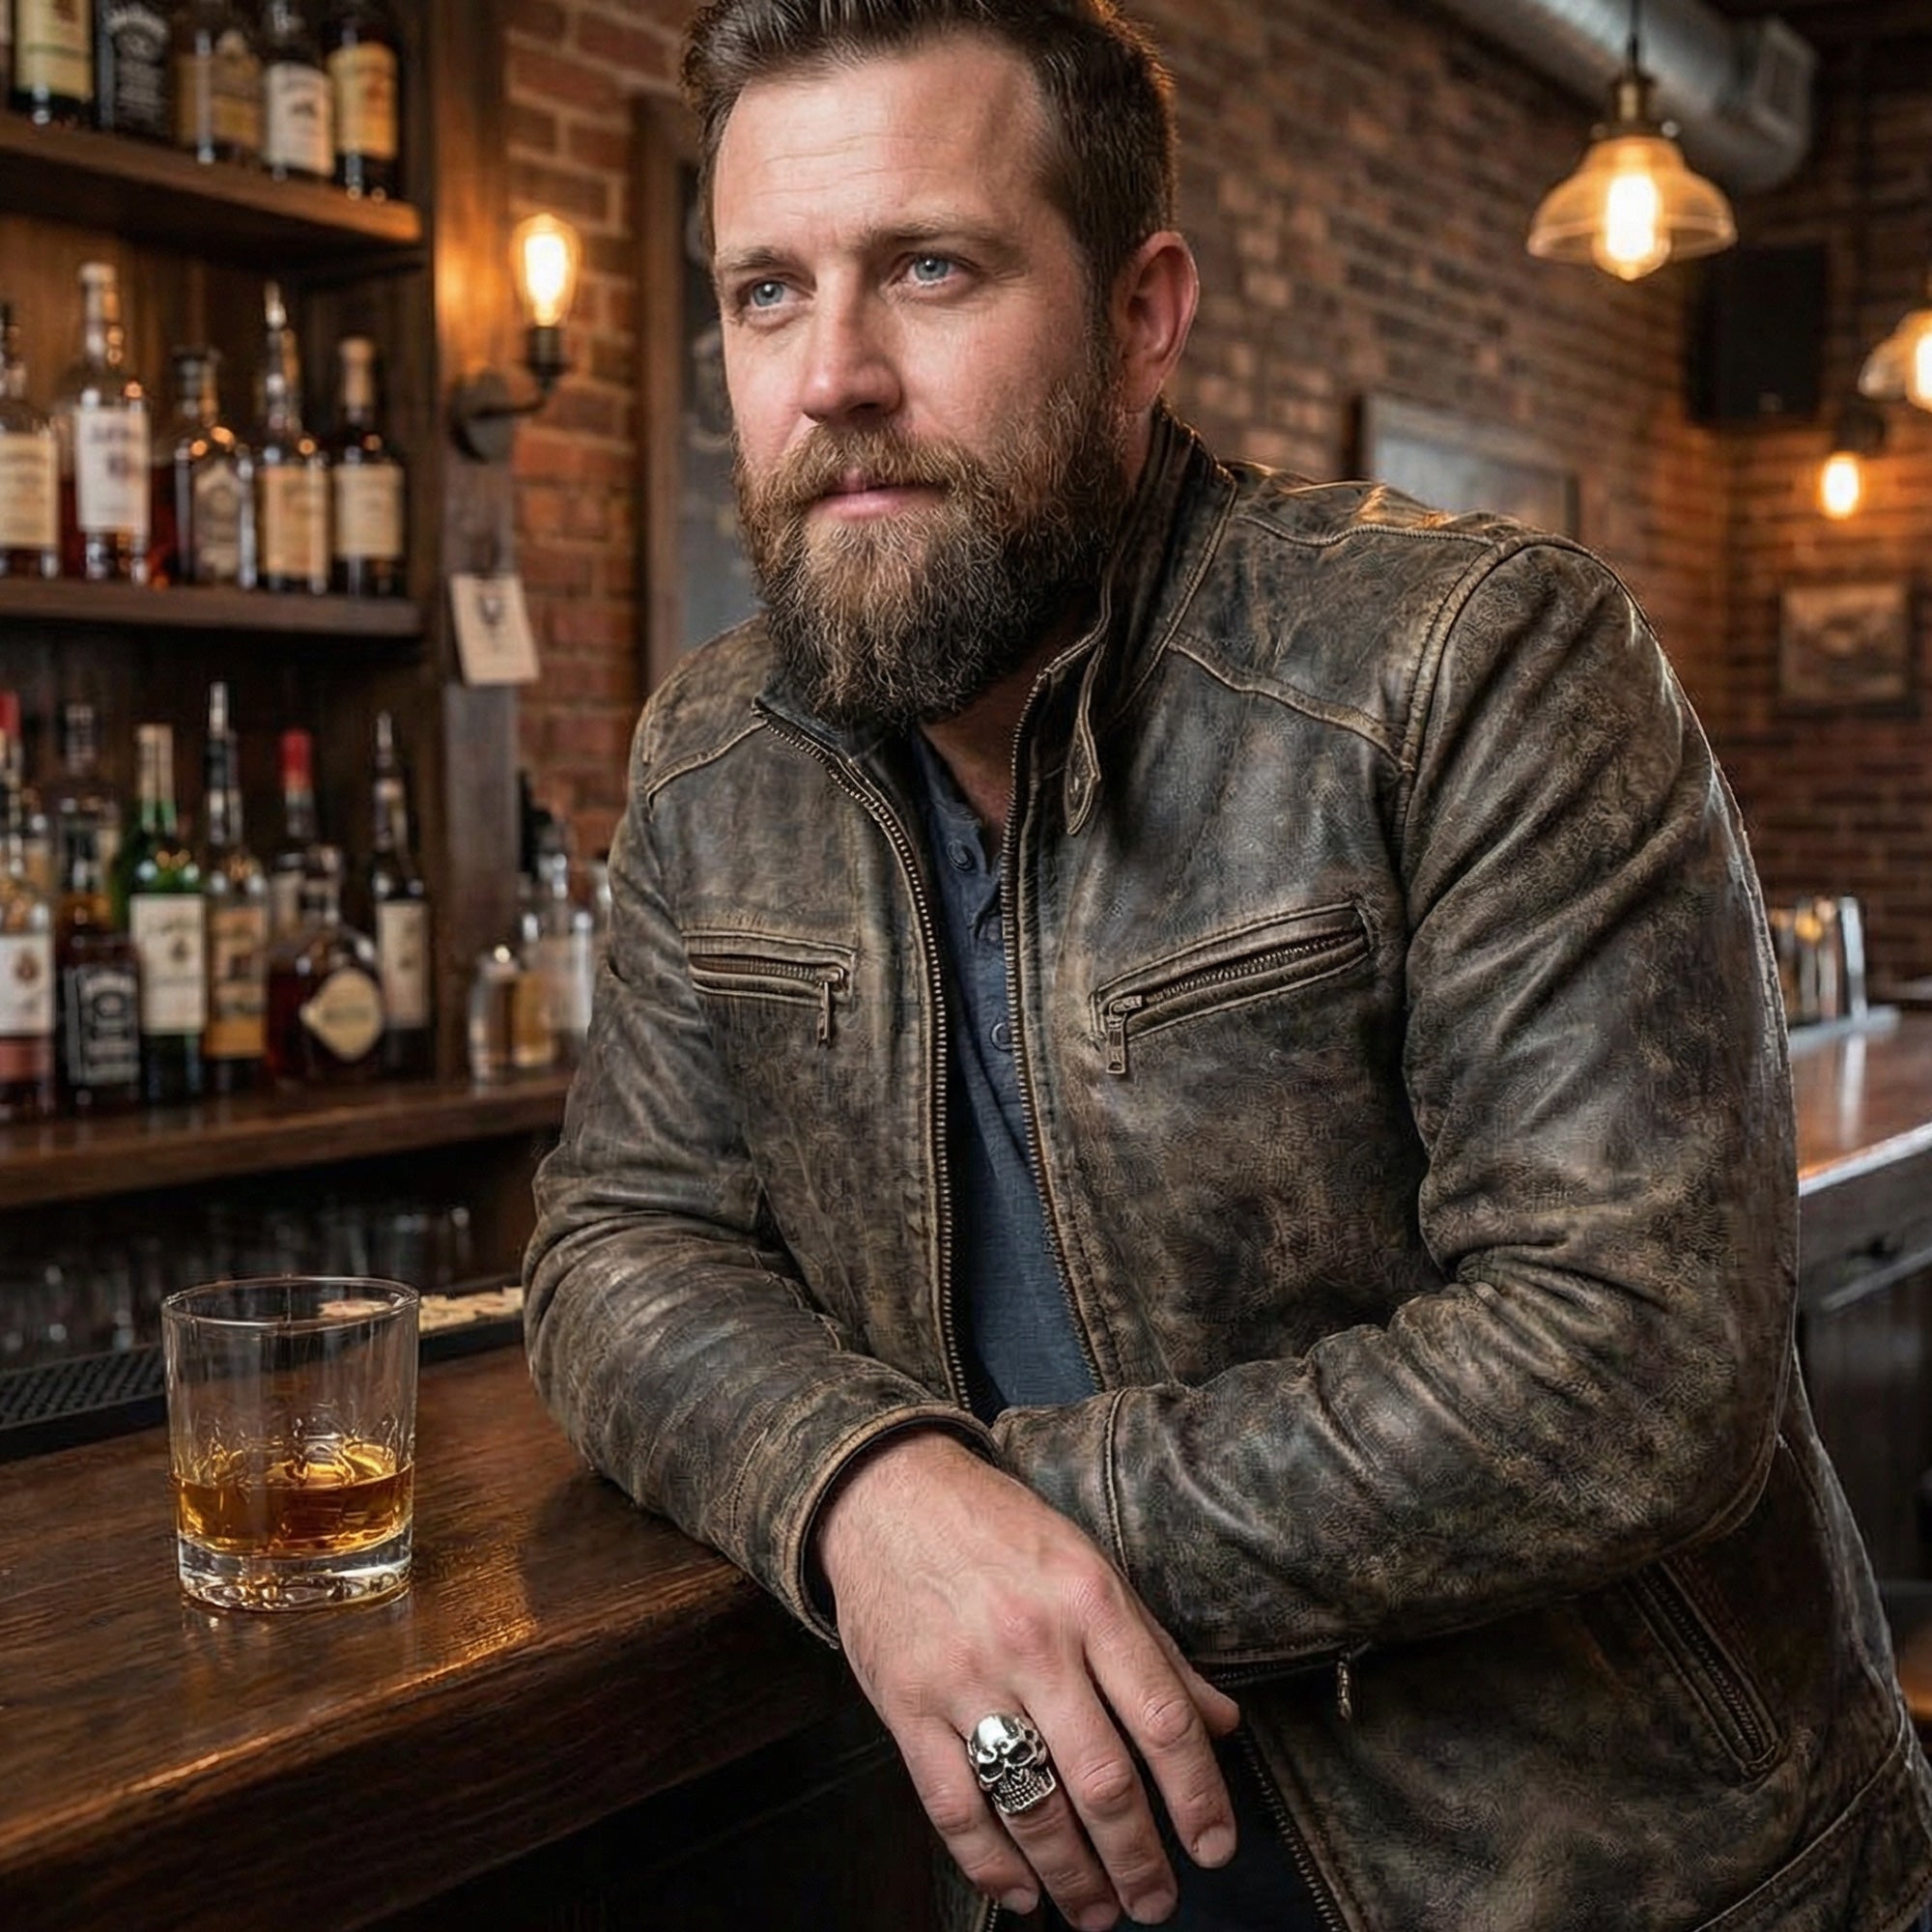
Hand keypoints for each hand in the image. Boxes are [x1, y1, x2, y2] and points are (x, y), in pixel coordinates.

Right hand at [815, 1432, 1241, 1927]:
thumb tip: (1223, 1724)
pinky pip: (954, 1805)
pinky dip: (991, 1864)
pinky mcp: (907, 1703)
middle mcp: (1034, 1642)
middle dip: (1139, 1860)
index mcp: (1090, 1602)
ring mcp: (966, 1676)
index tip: (1214, 1850)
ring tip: (1098, 1913)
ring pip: (1032, 1804)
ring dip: (1073, 1877)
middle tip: (1157, 1905)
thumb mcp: (1092, 1567)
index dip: (1198, 1797)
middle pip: (1102, 1779)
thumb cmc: (1002, 1533)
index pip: (1163, 1719)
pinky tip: (1022, 1893)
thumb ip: (1158, 1651)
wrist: (889, 1495)